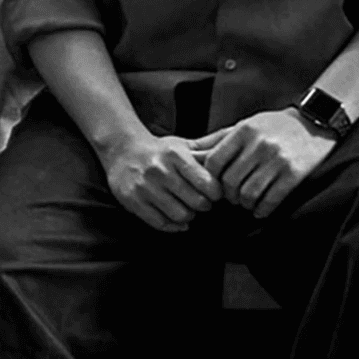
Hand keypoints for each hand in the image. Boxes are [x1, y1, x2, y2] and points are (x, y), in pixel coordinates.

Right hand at [100, 132, 226, 233]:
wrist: (121, 151)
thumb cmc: (160, 151)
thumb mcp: (183, 145)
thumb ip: (210, 145)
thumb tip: (236, 133)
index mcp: (176, 156)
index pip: (208, 184)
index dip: (216, 193)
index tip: (214, 192)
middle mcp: (160, 171)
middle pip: (197, 203)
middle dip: (204, 206)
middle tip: (202, 202)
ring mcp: (145, 188)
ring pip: (180, 216)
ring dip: (188, 216)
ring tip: (186, 208)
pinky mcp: (133, 202)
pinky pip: (161, 224)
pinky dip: (173, 226)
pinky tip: (175, 218)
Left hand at [194, 111, 333, 213]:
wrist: (315, 123)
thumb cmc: (276, 126)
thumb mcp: (248, 124)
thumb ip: (222, 139)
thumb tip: (191, 153)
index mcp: (244, 131)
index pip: (214, 162)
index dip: (211, 178)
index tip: (216, 184)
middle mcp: (259, 144)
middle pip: (230, 181)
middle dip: (228, 195)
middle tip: (232, 198)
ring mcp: (278, 159)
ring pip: (248, 194)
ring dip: (245, 204)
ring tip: (247, 203)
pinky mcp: (294, 173)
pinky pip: (271, 200)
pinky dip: (262, 210)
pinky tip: (261, 210)